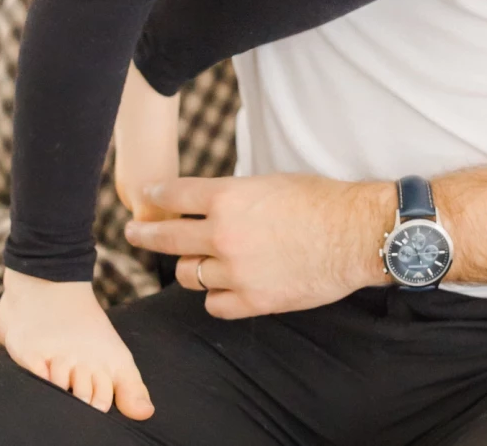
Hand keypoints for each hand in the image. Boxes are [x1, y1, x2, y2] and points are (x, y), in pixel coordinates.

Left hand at [124, 174, 393, 320]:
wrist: (353, 234)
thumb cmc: (318, 200)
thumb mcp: (270, 183)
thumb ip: (233, 196)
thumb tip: (205, 205)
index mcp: (229, 198)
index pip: (175, 196)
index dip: (157, 195)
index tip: (147, 197)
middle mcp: (224, 235)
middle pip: (167, 238)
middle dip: (144, 234)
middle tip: (133, 232)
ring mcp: (235, 272)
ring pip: (188, 275)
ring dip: (191, 267)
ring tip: (197, 261)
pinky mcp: (251, 302)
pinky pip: (213, 304)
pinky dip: (216, 295)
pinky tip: (225, 286)